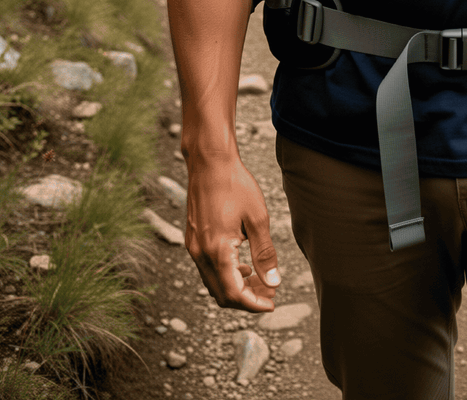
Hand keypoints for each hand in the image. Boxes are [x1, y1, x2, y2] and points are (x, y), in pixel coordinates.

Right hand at [184, 156, 280, 311]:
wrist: (210, 163)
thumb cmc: (235, 185)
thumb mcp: (257, 218)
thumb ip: (265, 254)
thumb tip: (273, 282)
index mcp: (217, 251)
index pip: (234, 294)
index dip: (254, 304)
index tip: (272, 303)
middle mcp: (200, 254)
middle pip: (221, 295)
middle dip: (246, 299)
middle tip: (269, 292)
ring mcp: (193, 248)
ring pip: (213, 284)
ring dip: (235, 288)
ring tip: (259, 279)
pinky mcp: (192, 240)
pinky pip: (207, 270)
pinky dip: (225, 275)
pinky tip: (242, 265)